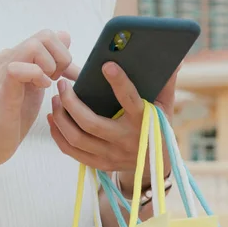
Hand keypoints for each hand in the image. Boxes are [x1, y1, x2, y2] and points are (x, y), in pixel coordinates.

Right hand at [0, 30, 77, 169]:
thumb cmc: (13, 118)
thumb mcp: (38, 85)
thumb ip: (49, 63)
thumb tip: (66, 37)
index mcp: (15, 57)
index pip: (48, 35)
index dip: (63, 54)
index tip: (62, 76)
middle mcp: (7, 58)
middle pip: (45, 36)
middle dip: (61, 58)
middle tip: (56, 80)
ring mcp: (3, 72)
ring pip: (34, 46)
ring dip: (50, 66)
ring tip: (47, 85)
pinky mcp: (2, 90)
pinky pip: (18, 69)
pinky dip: (37, 76)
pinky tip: (40, 89)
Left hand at [47, 61, 176, 175]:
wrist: (156, 166)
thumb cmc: (158, 128)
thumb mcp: (165, 107)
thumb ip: (166, 83)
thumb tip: (173, 60)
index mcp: (144, 122)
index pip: (130, 100)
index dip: (119, 82)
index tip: (106, 65)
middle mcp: (126, 141)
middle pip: (91, 124)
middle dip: (71, 102)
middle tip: (62, 85)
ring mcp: (112, 155)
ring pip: (77, 139)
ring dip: (61, 117)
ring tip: (56, 99)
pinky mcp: (100, 164)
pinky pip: (72, 152)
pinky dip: (59, 134)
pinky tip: (54, 118)